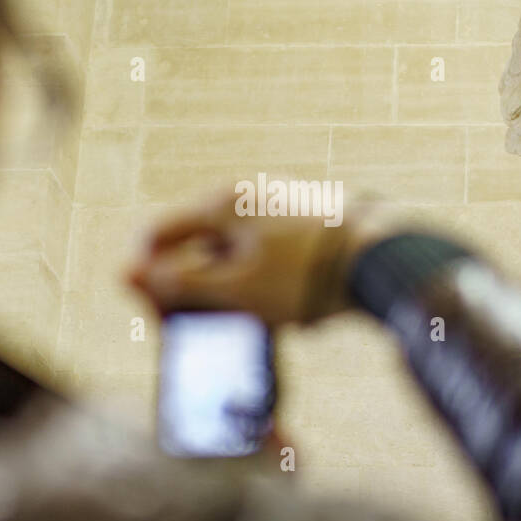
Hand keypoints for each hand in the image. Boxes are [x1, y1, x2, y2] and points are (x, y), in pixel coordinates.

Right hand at [127, 190, 394, 326]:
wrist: (387, 259)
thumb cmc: (307, 275)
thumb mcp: (237, 288)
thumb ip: (182, 281)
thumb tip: (133, 273)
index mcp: (221, 203)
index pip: (158, 232)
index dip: (143, 273)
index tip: (150, 311)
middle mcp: (246, 194)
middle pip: (196, 242)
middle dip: (190, 287)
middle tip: (200, 326)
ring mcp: (278, 204)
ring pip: (232, 251)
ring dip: (228, 289)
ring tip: (250, 324)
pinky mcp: (306, 221)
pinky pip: (265, 253)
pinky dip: (261, 282)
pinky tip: (283, 312)